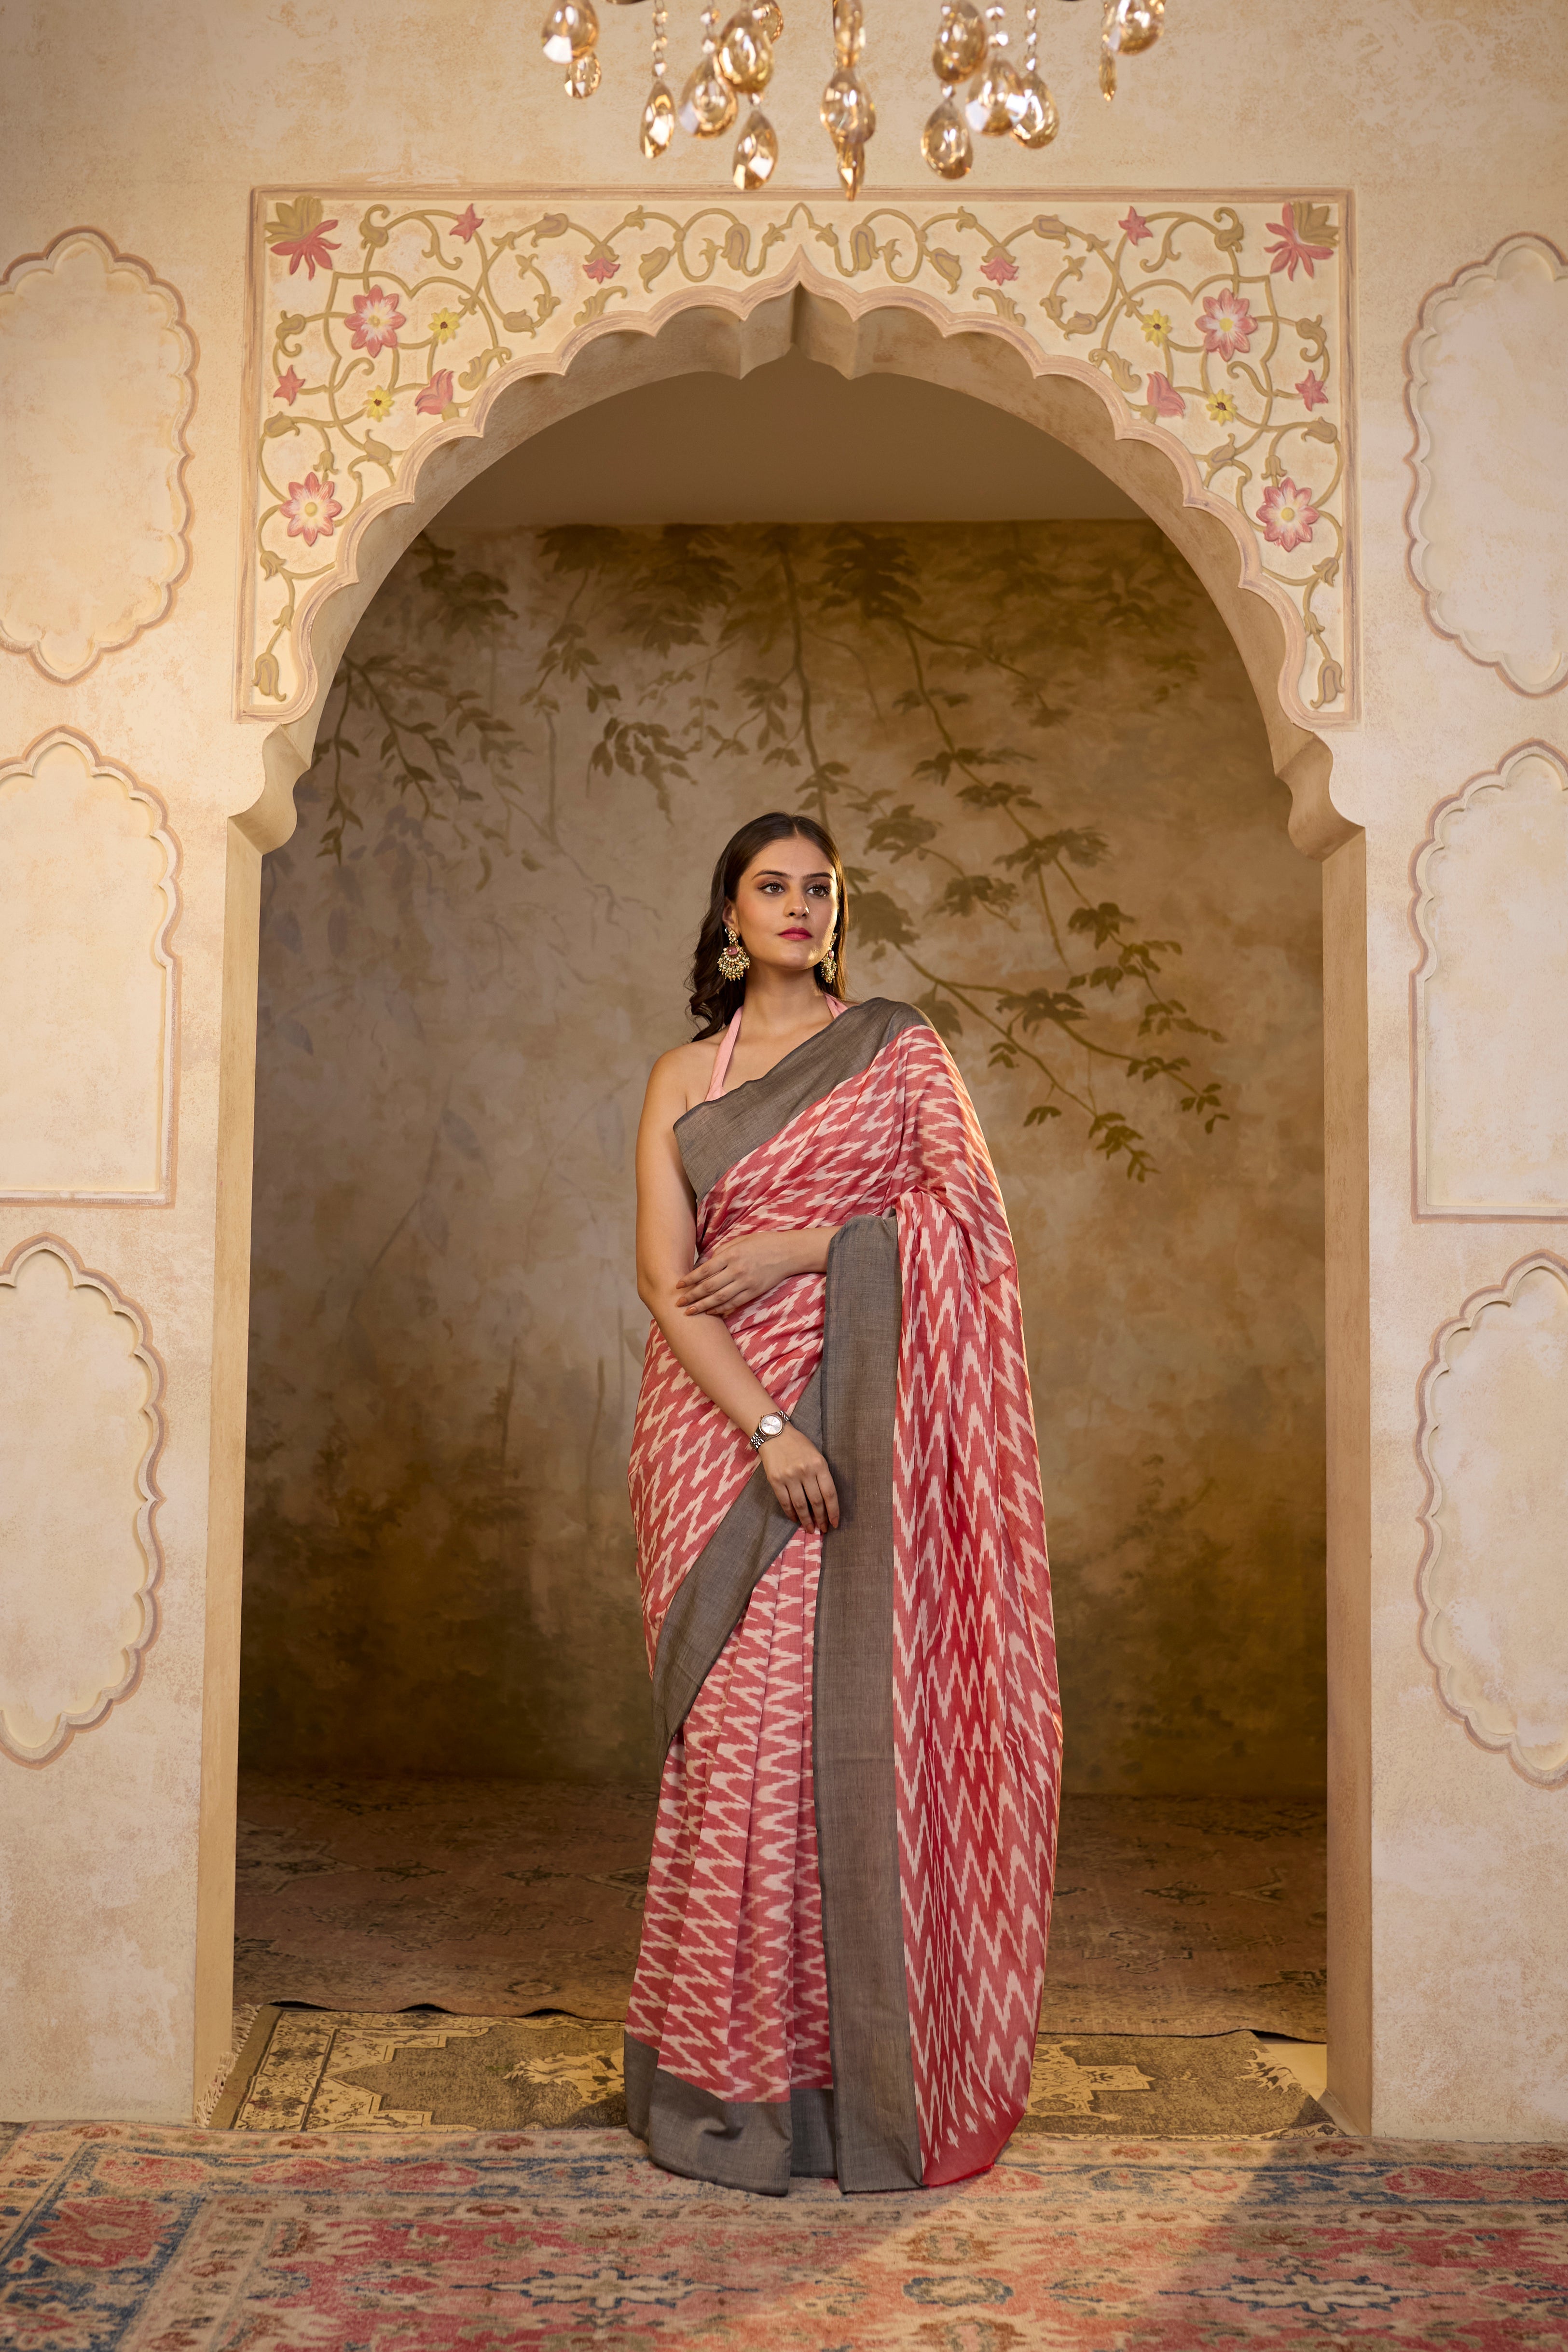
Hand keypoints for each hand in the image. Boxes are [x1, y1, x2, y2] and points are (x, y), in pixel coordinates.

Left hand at [677, 1230, 816, 1317]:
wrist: (787, 1252)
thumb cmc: (761, 1243)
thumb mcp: (739, 1241)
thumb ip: (721, 1253)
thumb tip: (703, 1265)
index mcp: (731, 1255)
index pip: (705, 1270)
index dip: (690, 1279)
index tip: (678, 1285)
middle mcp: (737, 1270)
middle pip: (709, 1287)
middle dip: (692, 1296)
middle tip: (678, 1303)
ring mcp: (746, 1283)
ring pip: (719, 1298)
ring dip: (703, 1306)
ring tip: (690, 1312)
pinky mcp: (754, 1292)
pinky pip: (734, 1303)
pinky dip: (721, 1309)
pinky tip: (711, 1312)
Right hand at [759, 1425, 840, 1532]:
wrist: (774, 1433)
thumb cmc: (798, 1445)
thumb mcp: (816, 1455)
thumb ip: (821, 1475)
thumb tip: (825, 1501)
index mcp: (819, 1464)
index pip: (830, 1493)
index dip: (833, 1511)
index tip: (835, 1523)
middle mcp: (805, 1471)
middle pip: (816, 1502)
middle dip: (821, 1518)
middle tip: (823, 1529)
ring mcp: (789, 1476)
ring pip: (801, 1505)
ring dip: (806, 1520)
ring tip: (810, 1528)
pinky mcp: (775, 1480)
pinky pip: (785, 1502)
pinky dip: (790, 1513)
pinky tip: (795, 1519)